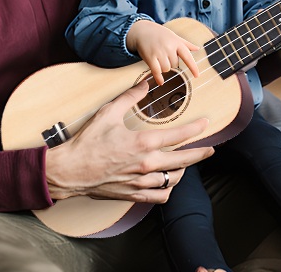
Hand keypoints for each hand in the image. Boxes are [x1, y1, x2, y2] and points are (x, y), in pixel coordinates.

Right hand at [43, 82, 213, 201]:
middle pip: (184, 161)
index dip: (196, 129)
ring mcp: (140, 182)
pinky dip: (167, 190)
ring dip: (183, 171)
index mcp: (142, 143)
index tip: (205, 124)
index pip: (178, 135)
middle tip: (210, 149)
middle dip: (201, 154)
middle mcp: (146, 164)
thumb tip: (145, 84)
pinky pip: (159, 196)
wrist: (70, 171)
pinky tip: (166, 182)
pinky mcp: (133, 194)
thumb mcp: (108, 113)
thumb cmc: (87, 142)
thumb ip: (129, 97)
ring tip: (185, 164)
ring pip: (173, 180)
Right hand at [126, 19, 201, 84]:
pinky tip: (161, 82)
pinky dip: (159, 78)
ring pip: (166, 69)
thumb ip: (186, 44)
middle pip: (175, 65)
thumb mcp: (174, 36)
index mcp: (177, 43)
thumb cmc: (160, 34)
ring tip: (158, 58)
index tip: (197, 76)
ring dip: (163, 67)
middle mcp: (169, 48)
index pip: (188, 57)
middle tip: (163, 54)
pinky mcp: (150, 58)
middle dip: (170, 62)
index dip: (193, 68)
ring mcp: (159, 53)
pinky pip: (157, 72)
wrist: (142, 30)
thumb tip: (197, 48)